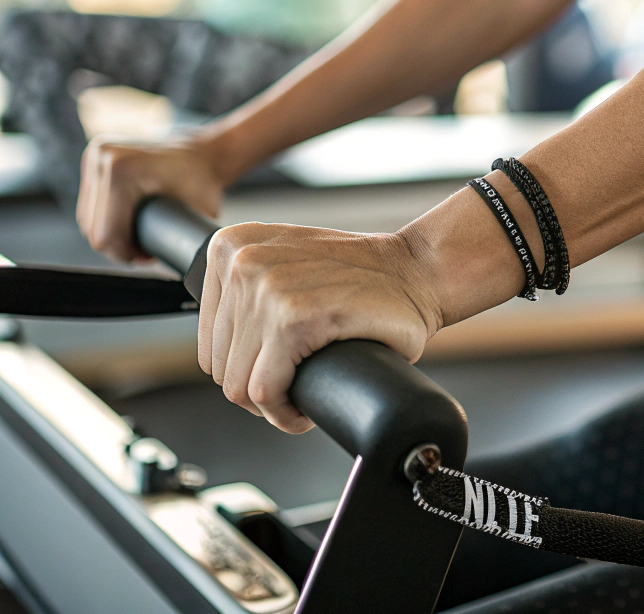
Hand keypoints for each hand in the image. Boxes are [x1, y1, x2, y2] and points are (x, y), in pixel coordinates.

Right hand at [78, 136, 224, 261]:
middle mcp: (102, 158)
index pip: (105, 235)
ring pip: (87, 216)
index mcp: (121, 172)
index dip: (126, 255)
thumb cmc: (204, 182)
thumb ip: (182, 243)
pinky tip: (124, 224)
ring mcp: (95, 154)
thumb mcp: (196, 215)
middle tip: (145, 252)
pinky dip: (102, 217)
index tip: (149, 257)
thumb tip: (179, 270)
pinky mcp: (94, 156)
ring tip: (137, 239)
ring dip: (108, 233)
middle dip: (117, 247)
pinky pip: (89, 201)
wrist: (204, 152)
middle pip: (91, 228)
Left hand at [199, 222, 440, 432]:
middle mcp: (243, 261)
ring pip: (239, 385)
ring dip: (275, 403)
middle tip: (297, 384)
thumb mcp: (287, 262)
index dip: (245, 369)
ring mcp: (267, 287)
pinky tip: (306, 407)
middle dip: (259, 388)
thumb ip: (247, 287)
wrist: (416, 271)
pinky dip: (286, 414)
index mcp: (233, 245)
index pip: (210, 342)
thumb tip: (219, 349)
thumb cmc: (362, 277)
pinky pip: (267, 392)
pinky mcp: (294, 318)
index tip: (277, 371)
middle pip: (221, 367)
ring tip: (304, 391)